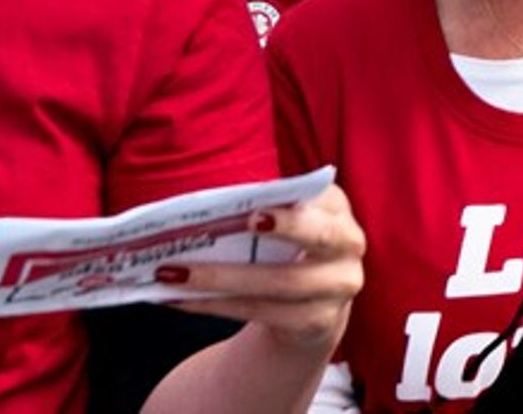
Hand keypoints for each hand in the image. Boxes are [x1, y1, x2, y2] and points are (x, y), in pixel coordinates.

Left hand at [155, 184, 364, 352]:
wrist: (312, 307)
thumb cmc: (288, 250)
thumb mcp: (287, 223)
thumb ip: (263, 207)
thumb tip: (206, 204)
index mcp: (337, 209)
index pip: (322, 200)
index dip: (293, 207)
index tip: (255, 210)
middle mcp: (349, 245)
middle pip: (320, 237)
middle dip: (285, 229)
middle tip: (243, 223)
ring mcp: (339, 287)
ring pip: (282, 283)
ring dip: (223, 278)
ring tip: (173, 272)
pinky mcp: (319, 322)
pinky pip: (264, 313)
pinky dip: (218, 305)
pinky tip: (182, 299)